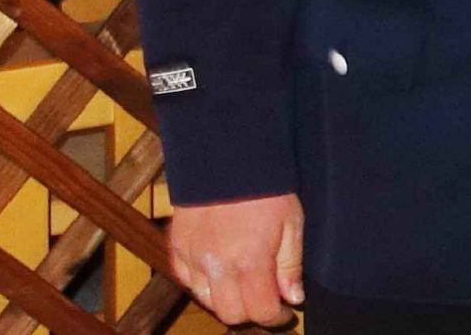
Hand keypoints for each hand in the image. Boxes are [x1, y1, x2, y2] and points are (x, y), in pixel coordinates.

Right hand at [168, 193, 303, 326]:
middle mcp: (217, 265)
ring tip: (241, 280)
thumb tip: (293, 298)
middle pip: (230, 314)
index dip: (275, 316)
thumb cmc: (264, 186)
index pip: (260, 312)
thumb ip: (291, 265)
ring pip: (206, 300)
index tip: (283, 309)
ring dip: (225, 298)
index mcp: (250, 261)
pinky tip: (217, 268)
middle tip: (263, 297)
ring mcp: (193, 256)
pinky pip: (186, 279)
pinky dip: (201, 282)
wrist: (227, 153)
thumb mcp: (291, 222)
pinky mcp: (177, 245)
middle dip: (250, 311)